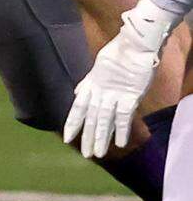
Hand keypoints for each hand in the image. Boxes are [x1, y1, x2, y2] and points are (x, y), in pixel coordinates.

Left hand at [63, 0, 177, 157]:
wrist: (135, 44)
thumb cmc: (118, 54)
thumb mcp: (97, 69)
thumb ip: (87, 83)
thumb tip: (77, 93)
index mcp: (91, 84)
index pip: (78, 107)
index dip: (72, 123)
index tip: (66, 138)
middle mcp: (100, 91)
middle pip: (91, 118)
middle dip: (88, 137)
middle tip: (86, 155)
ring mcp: (114, 94)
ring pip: (105, 120)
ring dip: (101, 138)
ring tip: (98, 155)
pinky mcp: (130, 95)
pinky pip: (124, 116)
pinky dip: (121, 129)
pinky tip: (120, 144)